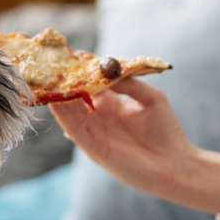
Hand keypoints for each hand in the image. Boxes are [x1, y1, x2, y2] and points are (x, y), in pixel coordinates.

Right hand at [48, 78, 219, 217]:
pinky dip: (63, 116)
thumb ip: (129, 83)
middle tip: (49, 65)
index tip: (69, 55)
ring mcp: (94, 132)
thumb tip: (107, 68)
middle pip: (75, 95)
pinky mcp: (92, 148)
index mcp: (113, 102)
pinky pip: (73, 129)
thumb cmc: (166, 131)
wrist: (173, 165)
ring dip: (58, 97)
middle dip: (63, 81)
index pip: (90, 82)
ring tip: (47, 80)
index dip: (80, 70)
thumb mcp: (151, 98)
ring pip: (69, 111)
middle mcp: (99, 116)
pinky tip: (55, 102)